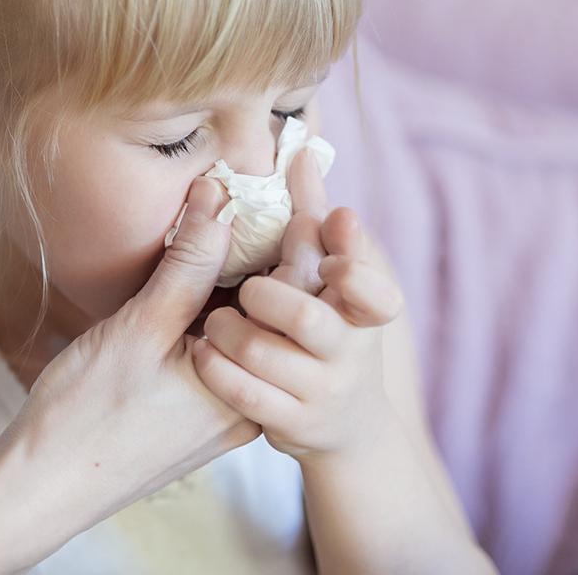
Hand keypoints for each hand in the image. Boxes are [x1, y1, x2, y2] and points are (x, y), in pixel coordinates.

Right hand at [0, 175, 261, 531]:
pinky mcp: (202, 408)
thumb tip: (220, 200)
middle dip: (274, 253)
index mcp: (253, 388)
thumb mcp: (141, 328)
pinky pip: (227, 347)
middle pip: (281, 313)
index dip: (296, 241)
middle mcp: (253, 402)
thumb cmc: (86, 414)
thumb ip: (189, 264)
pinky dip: (221, 306)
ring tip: (237, 221)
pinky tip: (208, 268)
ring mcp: (228, 408)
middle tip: (268, 196)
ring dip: (246, 276)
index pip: (298, 302)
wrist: (41, 486)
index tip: (292, 191)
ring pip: (252, 328)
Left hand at [193, 148, 404, 462]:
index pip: (375, 286)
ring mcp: (324, 391)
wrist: (347, 427)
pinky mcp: (292, 424)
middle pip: (307, 317)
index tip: (333, 225)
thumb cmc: (329, 329)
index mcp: (367, 310)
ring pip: (265, 354)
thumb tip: (301, 150)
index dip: (353, 258)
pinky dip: (217, 367)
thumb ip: (313, 217)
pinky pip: (244, 394)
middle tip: (245, 285)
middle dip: (266, 294)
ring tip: (212, 320)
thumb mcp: (330, 277)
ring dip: (228, 329)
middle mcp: (352, 352)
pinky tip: (202, 351)